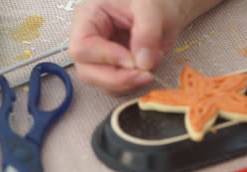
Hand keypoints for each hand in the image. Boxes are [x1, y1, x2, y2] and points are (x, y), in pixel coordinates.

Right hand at [69, 0, 221, 94]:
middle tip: (146, 74)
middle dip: (118, 79)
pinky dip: (134, 84)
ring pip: (103, 85)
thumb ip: (146, 32)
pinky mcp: (113, 71)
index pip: (82, 47)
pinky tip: (148, 68)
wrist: (163, 10)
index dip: (106, 58)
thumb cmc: (152, 2)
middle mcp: (88, 42)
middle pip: (87, 73)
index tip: (133, 60)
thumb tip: (142, 63)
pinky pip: (118, 88)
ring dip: (128, 83)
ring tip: (151, 63)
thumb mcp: (151, 9)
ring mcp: (99, 60)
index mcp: (87, 18)